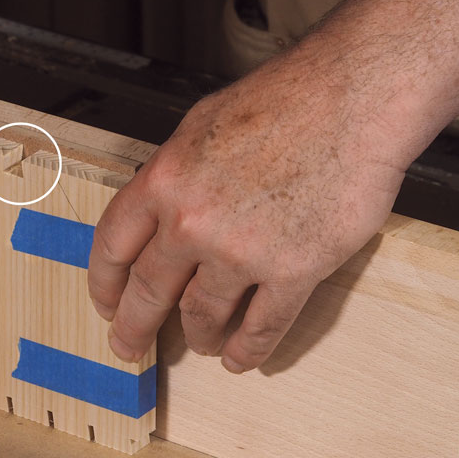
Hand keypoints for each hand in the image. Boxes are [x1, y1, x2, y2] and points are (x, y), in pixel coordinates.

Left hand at [87, 53, 408, 372]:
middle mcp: (191, 223)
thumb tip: (158, 209)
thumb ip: (173, 175)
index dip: (104, 282)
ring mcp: (240, 252)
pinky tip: (241, 359)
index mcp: (162, 182)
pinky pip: (262, 327)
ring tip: (199, 343)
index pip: (112, 245)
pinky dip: (249, 349)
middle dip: (135, 325)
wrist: (354, 98)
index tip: (105, 302)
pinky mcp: (293, 271)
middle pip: (148, 290)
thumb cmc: (285, 100)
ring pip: (202, 314)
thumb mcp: (201, 128)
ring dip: (199, 336)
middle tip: (128, 344)